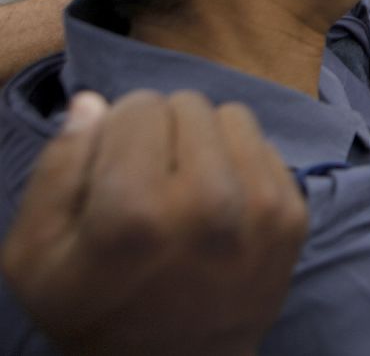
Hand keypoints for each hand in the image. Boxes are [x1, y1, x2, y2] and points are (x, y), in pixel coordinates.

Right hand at [2, 90, 307, 355]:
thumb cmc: (94, 308)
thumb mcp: (35, 253)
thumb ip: (58, 168)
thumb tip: (94, 102)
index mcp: (136, 212)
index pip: (137, 106)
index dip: (117, 132)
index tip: (113, 169)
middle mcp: (208, 203)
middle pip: (187, 105)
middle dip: (162, 131)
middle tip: (150, 180)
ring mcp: (260, 209)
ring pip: (232, 115)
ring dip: (205, 141)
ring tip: (185, 186)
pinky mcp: (294, 215)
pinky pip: (265, 145)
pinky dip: (240, 162)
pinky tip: (220, 203)